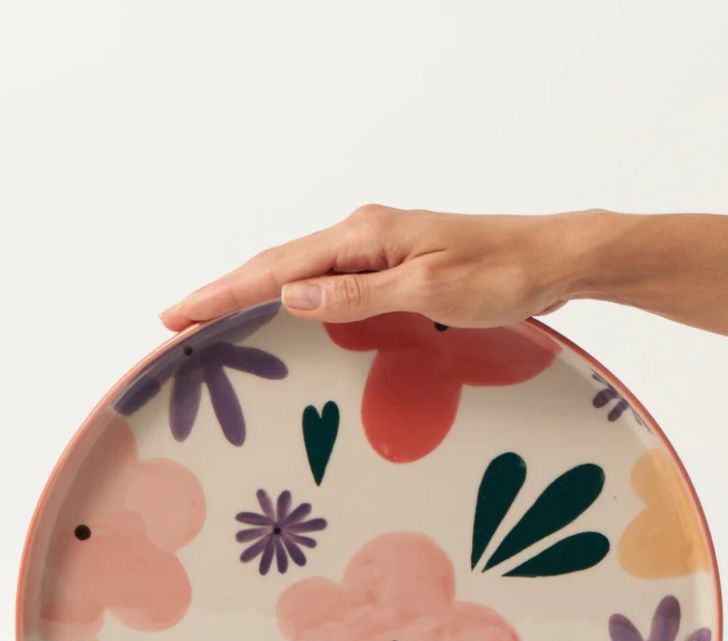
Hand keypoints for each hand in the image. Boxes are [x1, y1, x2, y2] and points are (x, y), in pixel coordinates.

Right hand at [159, 205, 607, 331]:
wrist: (551, 258)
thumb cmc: (501, 275)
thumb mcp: (430, 291)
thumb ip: (359, 294)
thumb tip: (292, 296)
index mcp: (364, 236)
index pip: (277, 270)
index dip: (223, 294)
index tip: (179, 315)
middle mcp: (362, 234)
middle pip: (276, 265)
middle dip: (223, 292)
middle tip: (176, 320)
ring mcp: (376, 247)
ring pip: (298, 272)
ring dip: (252, 294)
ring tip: (210, 318)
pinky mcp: (391, 262)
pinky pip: (326, 279)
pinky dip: (291, 296)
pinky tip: (282, 312)